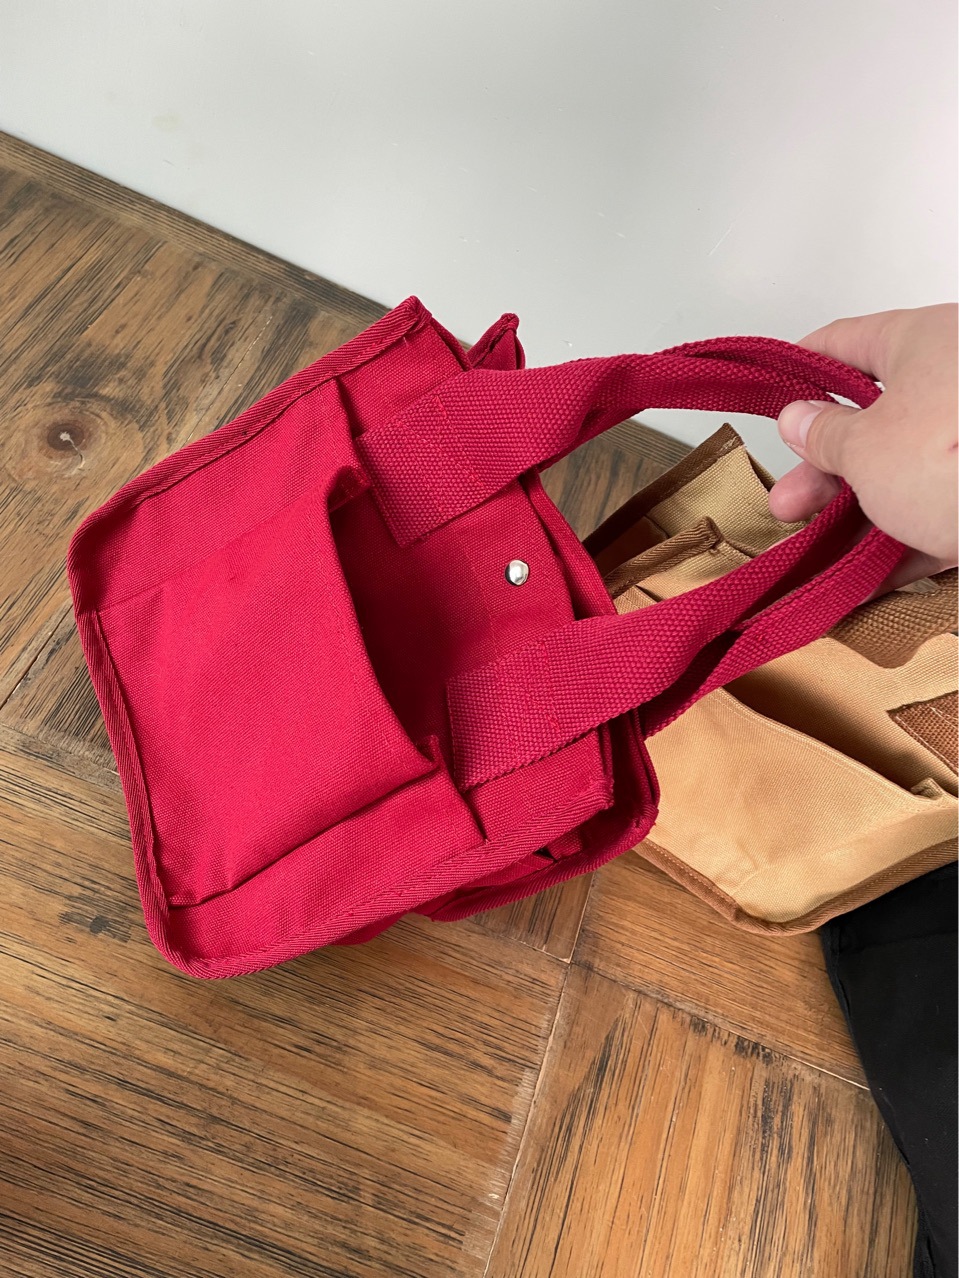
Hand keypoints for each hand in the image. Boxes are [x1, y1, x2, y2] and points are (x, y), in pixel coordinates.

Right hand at [769, 304, 957, 585]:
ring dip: (858, 516)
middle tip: (789, 505)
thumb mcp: (865, 449)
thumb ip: (826, 436)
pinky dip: (904, 546)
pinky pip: (942, 515)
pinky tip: (865, 582)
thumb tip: (801, 419)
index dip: (802, 370)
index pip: (847, 342)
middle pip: (877, 421)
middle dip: (824, 471)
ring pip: (908, 474)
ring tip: (818, 553)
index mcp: (927, 340)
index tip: (773, 394)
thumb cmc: (958, 459)